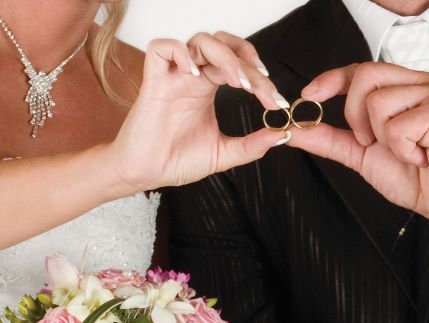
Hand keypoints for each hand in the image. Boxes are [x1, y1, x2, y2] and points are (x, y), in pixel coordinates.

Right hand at [109, 34, 290, 192]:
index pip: (239, 66)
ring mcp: (173, 75)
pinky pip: (161, 48)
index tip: (277, 101)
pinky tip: (195, 73)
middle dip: (247, 61)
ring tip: (237, 82)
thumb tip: (283, 134)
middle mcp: (193, 76)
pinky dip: (180, 53)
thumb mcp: (223, 154)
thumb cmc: (177, 161)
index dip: (260, 78)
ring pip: (199, 40)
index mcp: (208, 87)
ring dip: (224, 56)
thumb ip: (252, 145)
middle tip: (261, 86)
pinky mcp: (152, 80)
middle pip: (224, 46)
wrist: (145, 174)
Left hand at [288, 62, 428, 241]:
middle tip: (372, 142)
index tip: (308, 94)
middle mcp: (416, 84)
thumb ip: (330, 139)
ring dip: (384, 138)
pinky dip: (402, 149)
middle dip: (356, 115)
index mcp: (399, 89)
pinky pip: (398, 125)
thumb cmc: (416, 177)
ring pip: (378, 101)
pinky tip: (421, 156)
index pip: (359, 70)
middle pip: (364, 75)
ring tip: (407, 151)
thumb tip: (295, 130)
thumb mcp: (361, 156)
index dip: (332, 79)